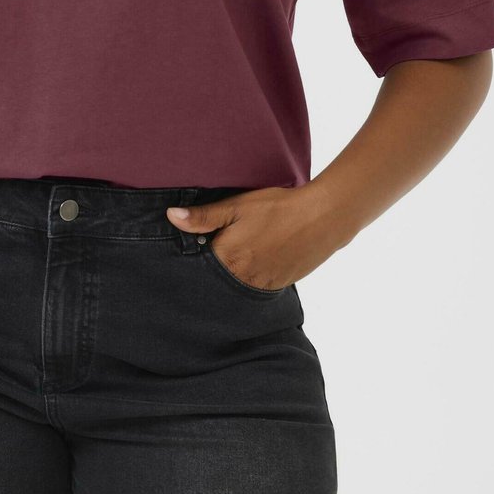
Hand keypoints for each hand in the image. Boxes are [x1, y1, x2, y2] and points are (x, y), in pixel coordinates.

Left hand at [166, 183, 339, 289]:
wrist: (322, 217)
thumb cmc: (277, 208)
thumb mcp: (237, 206)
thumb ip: (203, 216)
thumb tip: (170, 216)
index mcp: (227, 260)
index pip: (197, 269)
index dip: (192, 259)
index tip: (192, 249)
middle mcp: (242, 280)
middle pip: (216, 281)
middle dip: (211, 270)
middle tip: (217, 248)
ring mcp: (262, 286)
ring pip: (236, 285)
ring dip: (232, 274)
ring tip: (239, 253)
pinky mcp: (279, 286)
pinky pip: (255, 286)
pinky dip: (250, 277)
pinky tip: (256, 258)